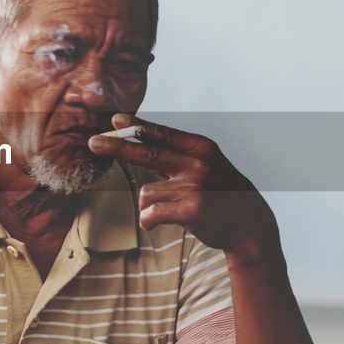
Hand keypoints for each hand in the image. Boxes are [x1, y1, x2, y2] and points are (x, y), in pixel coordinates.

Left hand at [88, 114, 276, 250]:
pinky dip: (148, 220)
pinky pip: (151, 213)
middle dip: (117, 147)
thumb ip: (178, 154)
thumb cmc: (222, 193)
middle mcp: (198, 163)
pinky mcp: (191, 210)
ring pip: (146, 193)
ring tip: (168, 210)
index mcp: (201, 147)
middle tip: (93, 143)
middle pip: (148, 152)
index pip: (162, 133)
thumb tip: (140, 139)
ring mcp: (195, 186)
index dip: (135, 126)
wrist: (250, 224)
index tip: (114, 120)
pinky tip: (158, 223)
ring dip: (148, 205)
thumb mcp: (208, 164)